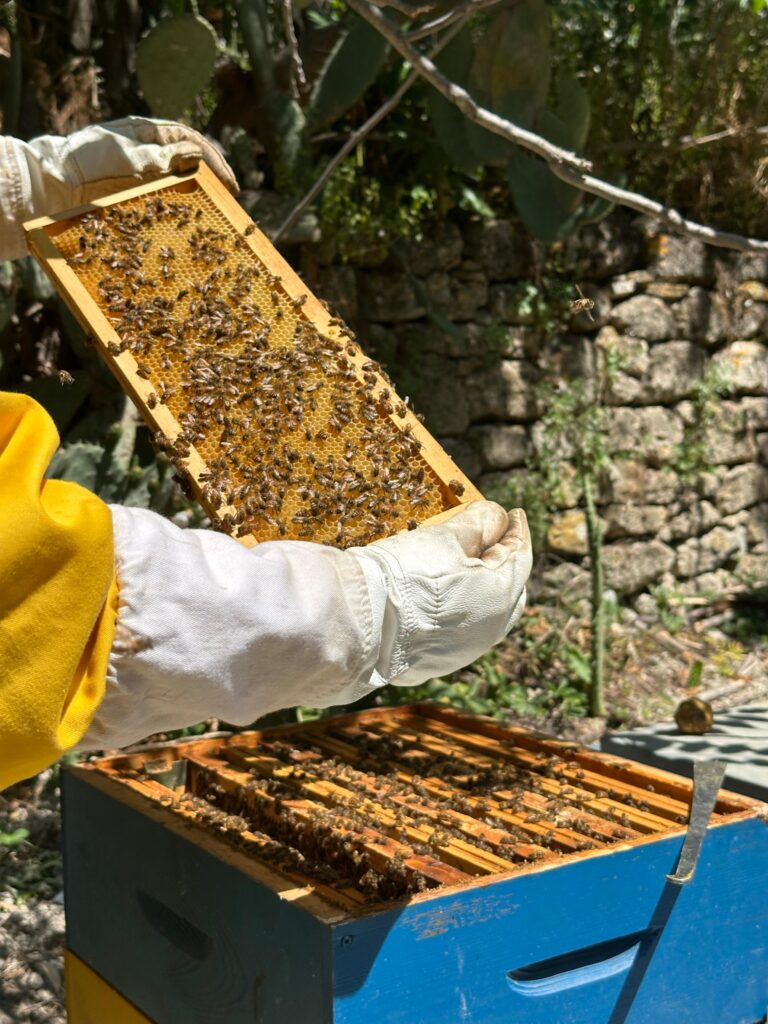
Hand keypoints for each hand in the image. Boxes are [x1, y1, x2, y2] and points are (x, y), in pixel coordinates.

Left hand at [1, 116, 237, 259]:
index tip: (230, 184)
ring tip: (218, 213)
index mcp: (150, 133)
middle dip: (214, 181)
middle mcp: (151, 152)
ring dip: (201, 198)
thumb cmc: (88, 159)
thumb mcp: (127, 152)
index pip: (192, 142)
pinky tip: (192, 224)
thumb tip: (196, 155)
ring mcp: (146, 174)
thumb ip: (161, 154)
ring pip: (182, 185)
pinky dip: (182, 212)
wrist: (58, 183)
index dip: (215, 162)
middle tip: (231, 201)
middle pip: (192, 163)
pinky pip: (167, 202)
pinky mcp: (139, 195)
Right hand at [349, 501, 531, 687]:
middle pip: (509, 589)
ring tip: (469, 564)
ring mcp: (465, 650)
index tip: (515, 514)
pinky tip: (446, 594)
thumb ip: (478, 523)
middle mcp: (490, 629)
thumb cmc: (405, 575)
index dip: (518, 531)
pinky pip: (461, 630)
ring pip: (487, 613)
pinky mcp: (439, 662)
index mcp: (499, 597)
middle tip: (495, 538)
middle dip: (504, 561)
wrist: (360, 624)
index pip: (521, 556)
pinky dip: (462, 607)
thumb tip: (497, 517)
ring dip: (482, 586)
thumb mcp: (444, 538)